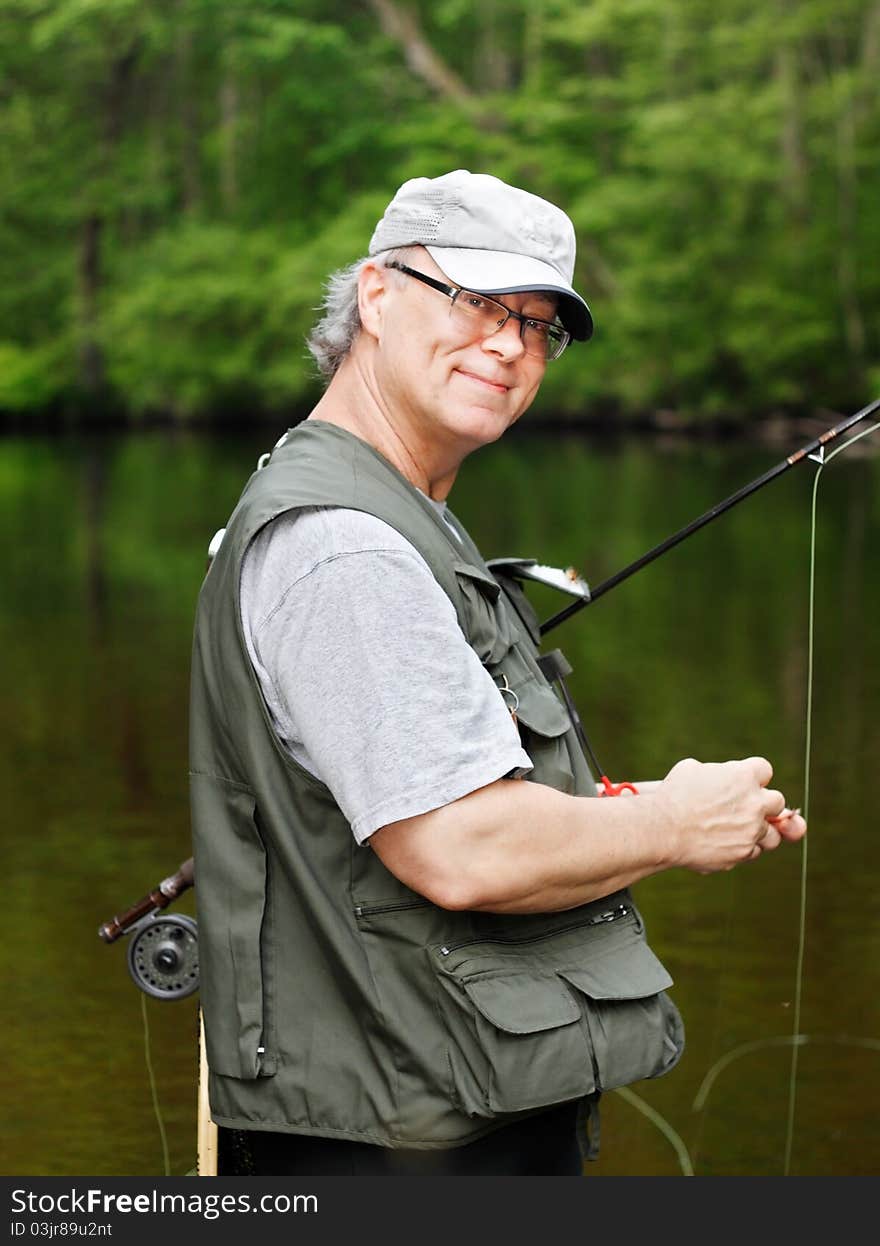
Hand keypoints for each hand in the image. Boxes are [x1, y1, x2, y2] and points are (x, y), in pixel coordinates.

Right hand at [657, 756, 805, 873]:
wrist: (663, 829)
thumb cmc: (674, 796)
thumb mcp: (693, 769)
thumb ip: (718, 772)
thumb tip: (722, 777)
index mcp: (744, 776)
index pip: (765, 771)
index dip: (753, 777)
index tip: (742, 783)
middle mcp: (754, 803)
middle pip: (777, 801)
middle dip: (764, 804)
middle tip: (744, 807)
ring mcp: (752, 830)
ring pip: (773, 834)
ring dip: (760, 831)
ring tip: (739, 830)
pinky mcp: (743, 852)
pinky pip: (754, 851)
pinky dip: (743, 848)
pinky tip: (725, 843)